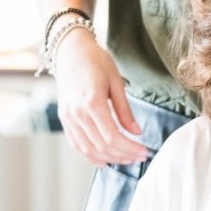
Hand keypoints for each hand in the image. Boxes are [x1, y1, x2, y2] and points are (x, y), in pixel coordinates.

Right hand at [53, 29, 148, 165]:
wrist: (71, 51)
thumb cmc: (96, 61)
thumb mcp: (116, 81)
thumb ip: (125, 110)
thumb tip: (137, 133)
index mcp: (92, 101)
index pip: (113, 137)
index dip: (130, 149)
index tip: (145, 151)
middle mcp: (77, 113)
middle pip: (102, 146)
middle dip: (123, 156)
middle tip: (140, 157)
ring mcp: (68, 117)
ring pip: (88, 150)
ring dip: (109, 159)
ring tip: (126, 159)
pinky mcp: (64, 119)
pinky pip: (77, 144)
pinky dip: (91, 156)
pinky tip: (105, 159)